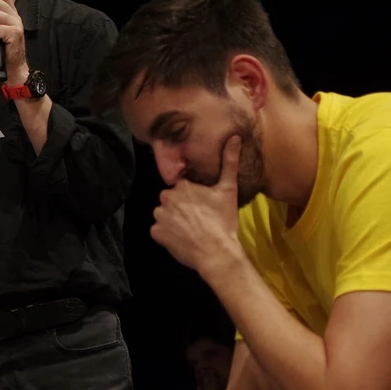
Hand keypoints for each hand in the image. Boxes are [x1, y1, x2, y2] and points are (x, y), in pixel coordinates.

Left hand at [150, 135, 242, 274]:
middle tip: (198, 218)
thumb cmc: (223, 220)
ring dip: (172, 219)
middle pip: (172, 200)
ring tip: (190, 229)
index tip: (202, 205)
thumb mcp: (228, 189)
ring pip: (164, 214)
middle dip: (181, 206)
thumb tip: (234, 137)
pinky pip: (158, 231)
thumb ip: (229, 162)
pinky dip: (166, 234)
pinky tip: (181, 238)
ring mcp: (159, 216)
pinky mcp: (156, 233)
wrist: (216, 252)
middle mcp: (166, 197)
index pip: (182, 187)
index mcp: (182, 185)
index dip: (192, 196)